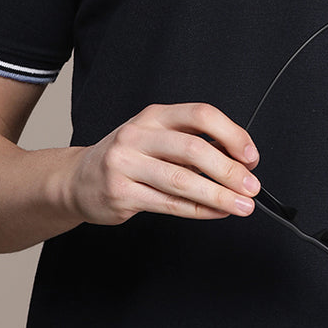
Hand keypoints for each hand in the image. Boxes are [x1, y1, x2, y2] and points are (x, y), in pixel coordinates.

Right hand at [64, 102, 260, 226]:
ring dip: (219, 195)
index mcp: (154, 116)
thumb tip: (240, 161)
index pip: (200, 115)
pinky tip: (215, 212)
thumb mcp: (156, 138)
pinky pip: (169, 204)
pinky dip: (199, 210)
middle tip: (251, 187)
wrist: (77, 179)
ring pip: (182, 181)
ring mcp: (126, 164)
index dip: (231, 134)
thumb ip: (192, 144)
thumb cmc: (126, 158)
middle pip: (194, 149)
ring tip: (241, 205)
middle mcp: (138, 135)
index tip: (250, 156)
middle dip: (229, 171)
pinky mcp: (121, 193)